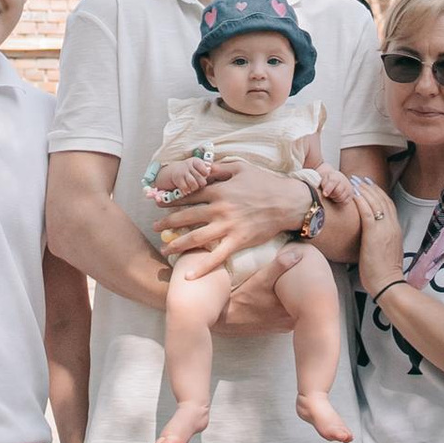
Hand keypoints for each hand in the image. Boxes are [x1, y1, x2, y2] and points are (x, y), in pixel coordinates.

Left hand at [157, 159, 312, 275]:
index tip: (159, 204)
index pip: (189, 195)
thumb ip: (218, 168)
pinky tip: (188, 275)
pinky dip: (201, 268)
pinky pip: (216, 257)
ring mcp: (228, 227)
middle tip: (155, 228)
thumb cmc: (265, 183)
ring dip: (177, 244)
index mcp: (219, 190)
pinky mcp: (238, 242)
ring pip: (195, 238)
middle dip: (167, 223)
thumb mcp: (241, 168)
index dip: (172, 200)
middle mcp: (220, 209)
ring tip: (164, 249)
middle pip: (186, 217)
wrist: (288, 203)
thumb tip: (201, 167)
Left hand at [351, 176, 404, 295]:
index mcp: (396, 230)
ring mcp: (384, 229)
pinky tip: (353, 195)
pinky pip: (367, 212)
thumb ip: (381, 240)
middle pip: (382, 199)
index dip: (378, 193)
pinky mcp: (374, 234)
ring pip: (375, 203)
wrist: (387, 283)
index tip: (368, 185)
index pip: (388, 205)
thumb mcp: (386, 251)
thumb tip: (372, 237)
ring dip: (364, 190)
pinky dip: (361, 201)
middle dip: (370, 187)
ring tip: (354, 182)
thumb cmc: (383, 272)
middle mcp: (392, 226)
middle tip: (359, 178)